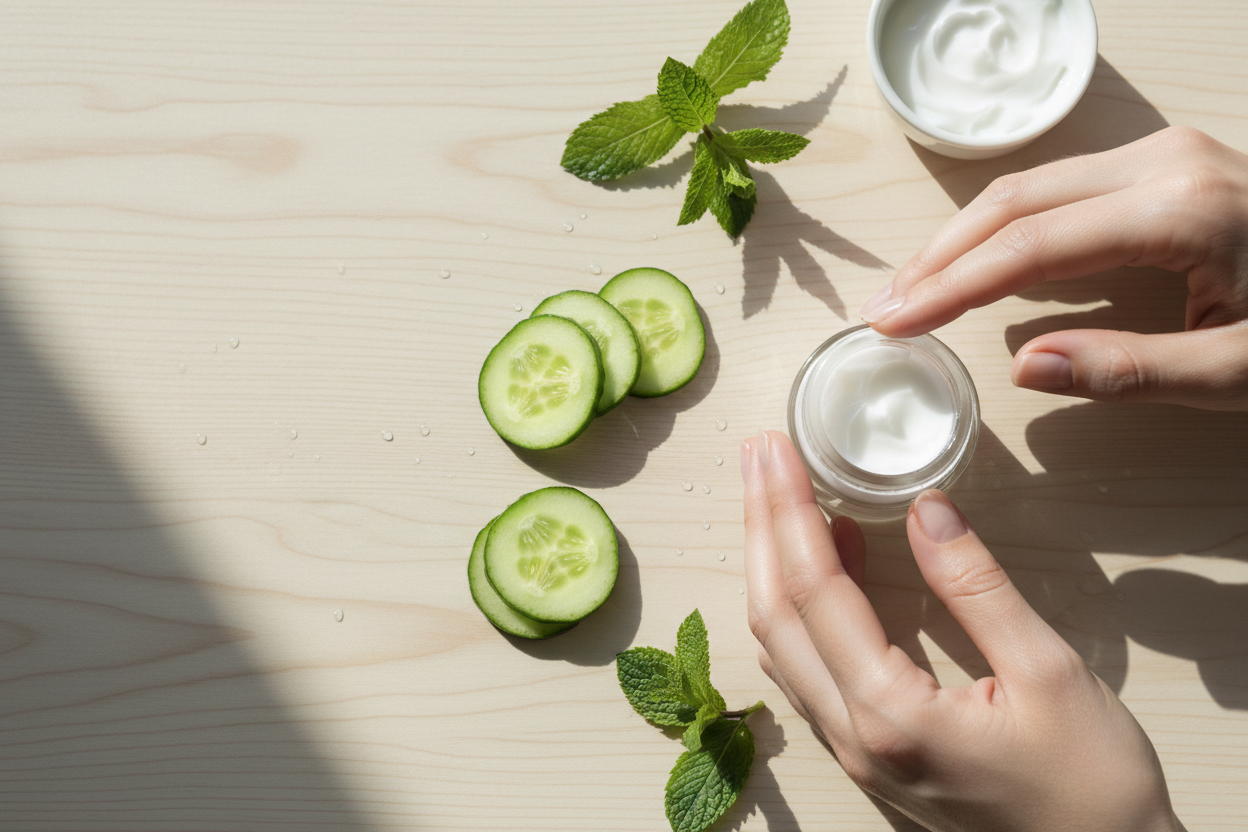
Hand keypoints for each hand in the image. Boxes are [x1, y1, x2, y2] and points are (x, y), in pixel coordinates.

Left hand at [742, 430, 1181, 831]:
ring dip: (772, 564)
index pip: (814, 591)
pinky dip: (801, 607)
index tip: (774, 449)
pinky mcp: (869, 754)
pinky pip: (807, 669)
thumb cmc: (1091, 786)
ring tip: (779, 495)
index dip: (788, 511)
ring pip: (782, 644)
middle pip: (776, 614)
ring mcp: (854, 752)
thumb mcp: (1047, 672)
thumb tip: (924, 507)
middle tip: (759, 454)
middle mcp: (853, 738)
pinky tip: (829, 563)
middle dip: (762, 526)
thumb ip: (977, 586)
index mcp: (890, 716)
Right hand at [858, 126, 1247, 410]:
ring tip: (911, 290)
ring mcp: (1162, 153)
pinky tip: (973, 262)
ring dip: (962, 239)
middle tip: (882, 310)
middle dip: (938, 258)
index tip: (894, 324)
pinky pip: (1057, 187)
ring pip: (1028, 187)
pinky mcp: (1163, 162)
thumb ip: (1131, 369)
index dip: (951, 288)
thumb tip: (1022, 368)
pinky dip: (1003, 227)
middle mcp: (1162, 162)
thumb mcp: (1240, 370)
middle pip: (1014, 203)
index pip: (1031, 248)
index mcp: (1179, 210)